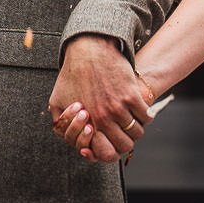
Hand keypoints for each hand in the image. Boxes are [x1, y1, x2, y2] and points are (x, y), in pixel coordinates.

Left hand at [48, 34, 154, 161]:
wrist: (89, 49)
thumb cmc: (72, 74)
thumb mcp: (57, 102)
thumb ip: (61, 125)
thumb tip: (69, 137)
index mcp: (87, 123)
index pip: (106, 153)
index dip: (110, 150)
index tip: (109, 140)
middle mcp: (104, 118)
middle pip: (125, 145)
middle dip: (124, 141)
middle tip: (122, 132)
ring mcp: (119, 107)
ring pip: (137, 132)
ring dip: (135, 129)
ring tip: (131, 121)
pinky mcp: (131, 94)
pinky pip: (146, 116)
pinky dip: (145, 116)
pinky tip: (140, 110)